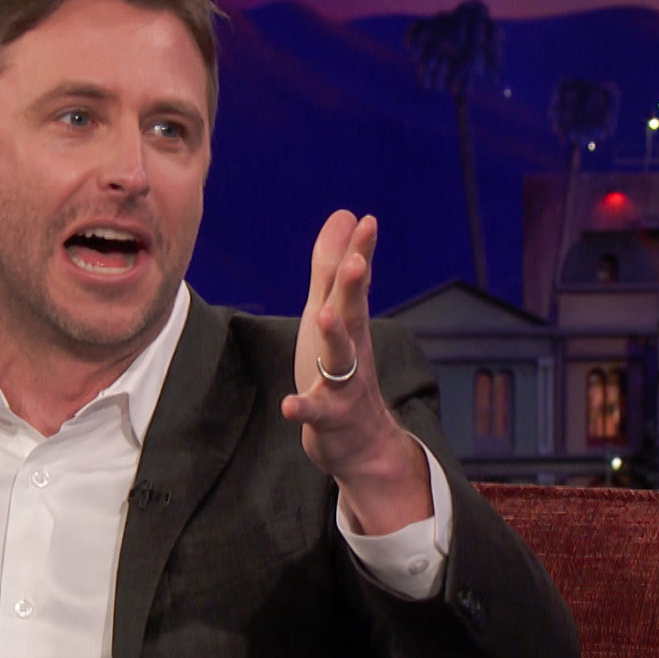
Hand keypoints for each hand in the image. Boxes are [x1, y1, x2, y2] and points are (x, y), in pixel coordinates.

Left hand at [280, 212, 430, 535]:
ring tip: (323, 315)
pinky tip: (290, 405)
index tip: (368, 222)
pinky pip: (316, 413)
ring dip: (334, 337)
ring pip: (341, 359)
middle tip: (357, 260)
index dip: (360, 253)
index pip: (354, 284)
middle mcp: (350, 349)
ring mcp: (342, 385)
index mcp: (348, 324)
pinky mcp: (328, 418)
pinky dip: (303, 409)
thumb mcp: (334, 315)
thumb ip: (333, 268)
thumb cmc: (342, 370)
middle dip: (354, 287)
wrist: (361, 442)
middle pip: (353, 313)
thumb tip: (346, 215)